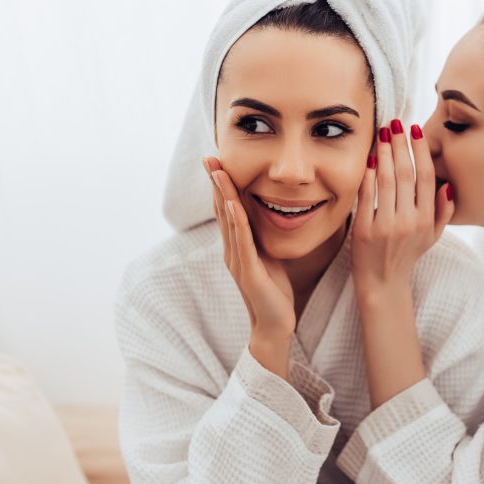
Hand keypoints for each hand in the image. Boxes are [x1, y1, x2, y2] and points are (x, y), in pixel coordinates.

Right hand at [203, 157, 295, 374]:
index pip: (227, 208)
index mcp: (237, 245)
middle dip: (216, 183)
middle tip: (209, 157)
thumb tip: (265, 213)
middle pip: (222, 210)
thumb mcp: (267, 255)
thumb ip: (261, 236)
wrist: (275, 326)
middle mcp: (232, 251)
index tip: (217, 160)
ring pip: (229, 222)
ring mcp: (238, 262)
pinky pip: (243, 243)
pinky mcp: (250, 273)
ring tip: (219, 172)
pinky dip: (238, 222)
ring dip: (224, 195)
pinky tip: (235, 204)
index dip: (222, 184)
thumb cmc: (274, 290)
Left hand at [351, 121, 453, 296]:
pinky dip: (367, 175)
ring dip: (383, 153)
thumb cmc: (407, 255)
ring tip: (381, 134)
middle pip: (405, 174)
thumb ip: (443, 211)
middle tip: (394, 123)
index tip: (415, 131)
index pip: (427, 177)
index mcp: (427, 220)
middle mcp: (409, 221)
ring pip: (385, 181)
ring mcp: (386, 226)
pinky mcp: (365, 230)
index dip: (421, 151)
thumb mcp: (432, 236)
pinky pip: (366, 196)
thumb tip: (447, 186)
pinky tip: (368, 158)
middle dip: (399, 144)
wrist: (383, 283)